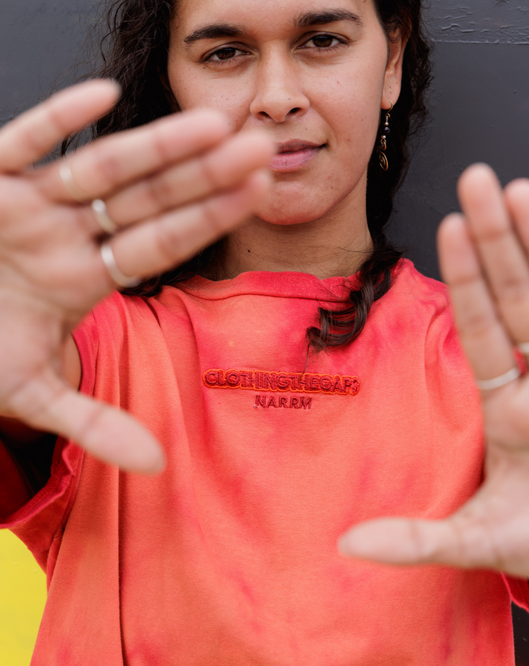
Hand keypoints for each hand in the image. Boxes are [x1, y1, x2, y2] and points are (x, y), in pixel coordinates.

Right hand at [0, 80, 272, 473]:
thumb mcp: (34, 395)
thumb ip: (94, 423)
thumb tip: (157, 465)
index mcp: (88, 278)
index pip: (161, 243)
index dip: (209, 219)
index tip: (258, 194)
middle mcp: (70, 236)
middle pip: (149, 199)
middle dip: (203, 175)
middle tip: (262, 147)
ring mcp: (32, 206)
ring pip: (101, 166)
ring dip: (155, 145)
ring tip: (211, 122)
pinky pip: (23, 143)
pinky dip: (57, 120)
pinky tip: (104, 95)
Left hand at [340, 164, 528, 579]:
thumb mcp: (481, 542)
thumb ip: (418, 541)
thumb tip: (345, 547)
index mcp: (507, 408)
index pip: (482, 328)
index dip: (466, 279)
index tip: (447, 227)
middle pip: (518, 298)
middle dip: (499, 241)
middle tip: (476, 180)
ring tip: (520, 189)